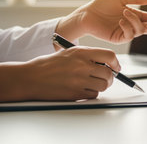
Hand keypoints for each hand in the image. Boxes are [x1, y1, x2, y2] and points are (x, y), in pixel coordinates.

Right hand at [0, 46, 119, 104]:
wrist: (31, 77)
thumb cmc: (49, 64)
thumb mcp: (69, 52)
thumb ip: (87, 56)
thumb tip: (107, 62)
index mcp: (81, 52)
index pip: (109, 56)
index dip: (115, 63)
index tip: (115, 66)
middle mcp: (82, 65)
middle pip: (109, 73)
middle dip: (110, 77)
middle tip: (106, 77)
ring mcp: (78, 80)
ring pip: (103, 85)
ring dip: (102, 85)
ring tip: (93, 83)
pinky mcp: (74, 93)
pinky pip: (93, 95)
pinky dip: (92, 93)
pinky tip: (83, 89)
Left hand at [56, 0, 146, 43]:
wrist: (87, 13)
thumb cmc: (101, 5)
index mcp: (134, 15)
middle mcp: (132, 24)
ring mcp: (126, 32)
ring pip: (141, 31)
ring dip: (135, 20)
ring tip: (125, 12)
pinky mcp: (119, 38)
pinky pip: (129, 35)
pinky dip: (127, 27)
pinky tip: (121, 20)